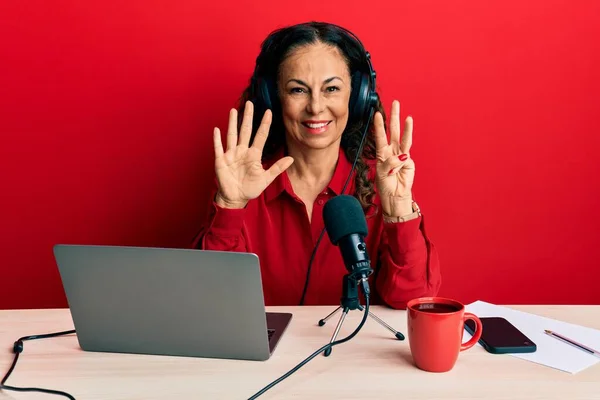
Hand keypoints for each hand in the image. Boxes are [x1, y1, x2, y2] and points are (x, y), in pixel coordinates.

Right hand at [213, 101, 293, 208]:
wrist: (236, 198)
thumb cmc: (250, 188)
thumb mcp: (266, 179)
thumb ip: (277, 168)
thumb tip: (291, 159)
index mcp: (253, 155)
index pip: (260, 136)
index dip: (264, 124)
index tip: (269, 112)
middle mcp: (242, 151)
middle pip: (246, 131)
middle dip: (248, 117)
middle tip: (250, 103)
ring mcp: (231, 155)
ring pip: (232, 135)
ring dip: (232, 123)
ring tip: (233, 110)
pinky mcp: (221, 161)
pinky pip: (218, 148)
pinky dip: (217, 139)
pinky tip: (217, 129)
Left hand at [373, 100, 414, 216]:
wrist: (395, 196)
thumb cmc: (386, 186)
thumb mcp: (381, 174)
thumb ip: (389, 164)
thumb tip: (401, 156)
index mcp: (382, 153)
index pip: (380, 136)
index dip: (379, 126)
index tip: (377, 114)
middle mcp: (392, 152)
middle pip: (394, 131)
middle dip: (394, 117)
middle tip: (395, 103)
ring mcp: (402, 156)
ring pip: (403, 139)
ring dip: (405, 128)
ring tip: (407, 117)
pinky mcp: (409, 162)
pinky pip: (405, 156)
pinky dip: (403, 154)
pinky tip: (399, 162)